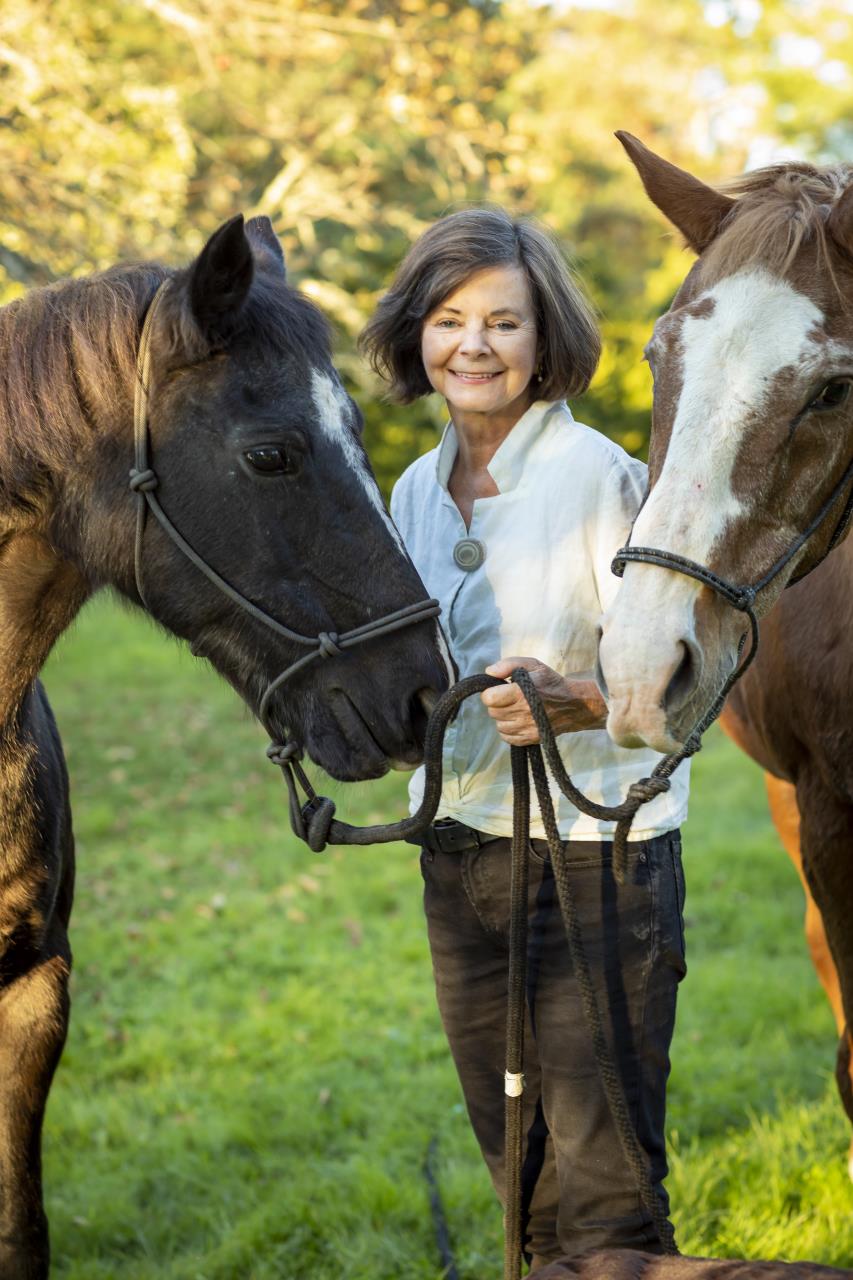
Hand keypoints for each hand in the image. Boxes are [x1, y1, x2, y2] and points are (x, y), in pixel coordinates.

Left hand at [480, 656, 607, 745]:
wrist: (574, 705)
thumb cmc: (550, 682)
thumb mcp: (532, 665)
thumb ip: (508, 665)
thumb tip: (489, 673)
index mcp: (521, 693)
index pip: (489, 698)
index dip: (491, 692)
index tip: (500, 689)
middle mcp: (523, 713)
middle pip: (493, 712)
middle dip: (498, 704)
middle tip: (510, 698)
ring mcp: (526, 729)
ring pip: (499, 725)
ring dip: (504, 717)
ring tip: (516, 709)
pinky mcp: (530, 739)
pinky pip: (506, 737)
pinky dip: (509, 729)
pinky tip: (519, 720)